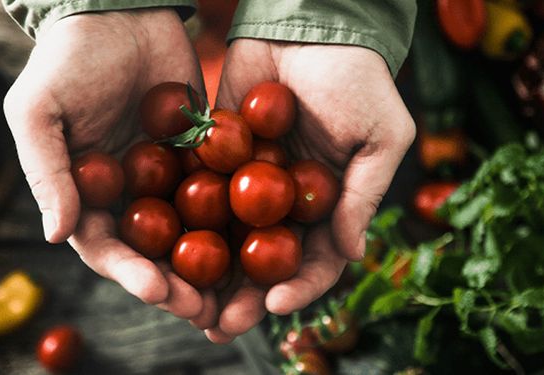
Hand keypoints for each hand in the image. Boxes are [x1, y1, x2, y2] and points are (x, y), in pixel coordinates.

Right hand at [3, 9, 207, 318]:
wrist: (121, 13)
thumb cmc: (67, 59)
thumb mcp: (39, 111)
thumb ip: (45, 172)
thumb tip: (55, 235)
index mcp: (88, 194)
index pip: (107, 247)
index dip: (130, 273)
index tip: (159, 291)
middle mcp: (129, 194)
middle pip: (155, 252)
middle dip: (178, 284)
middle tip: (207, 310)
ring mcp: (167, 177)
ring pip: (191, 231)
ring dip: (212, 265)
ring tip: (237, 293)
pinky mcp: (201, 155)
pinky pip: (221, 190)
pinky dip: (237, 218)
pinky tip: (259, 240)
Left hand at [201, 40, 415, 342]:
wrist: (309, 26)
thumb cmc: (359, 78)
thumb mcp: (381, 134)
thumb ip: (365, 193)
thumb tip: (353, 253)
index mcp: (328, 204)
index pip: (316, 259)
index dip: (299, 286)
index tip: (275, 304)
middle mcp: (286, 202)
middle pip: (264, 260)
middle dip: (244, 295)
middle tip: (220, 324)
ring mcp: (248, 182)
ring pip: (227, 239)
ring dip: (208, 274)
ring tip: (183, 301)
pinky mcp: (214, 157)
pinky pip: (198, 194)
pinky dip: (182, 223)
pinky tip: (162, 249)